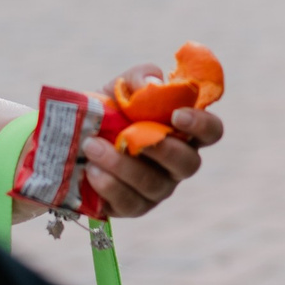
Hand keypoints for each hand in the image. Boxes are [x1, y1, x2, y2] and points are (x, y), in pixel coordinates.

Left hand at [81, 63, 225, 217]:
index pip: (212, 132)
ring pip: (155, 184)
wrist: (72, 139)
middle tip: (129, 135)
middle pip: (189, 164)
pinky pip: (130, 203)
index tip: (176, 115)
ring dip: (122, 165)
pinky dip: (110, 186)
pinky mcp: (134, 207)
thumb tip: (152, 82)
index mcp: (184, 132)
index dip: (202, 125)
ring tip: (92, 147)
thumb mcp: (121, 88)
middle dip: (161, 150)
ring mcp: (159, 188)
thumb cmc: (108, 111)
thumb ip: (140, 77)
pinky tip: (91, 170)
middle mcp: (178, 163)